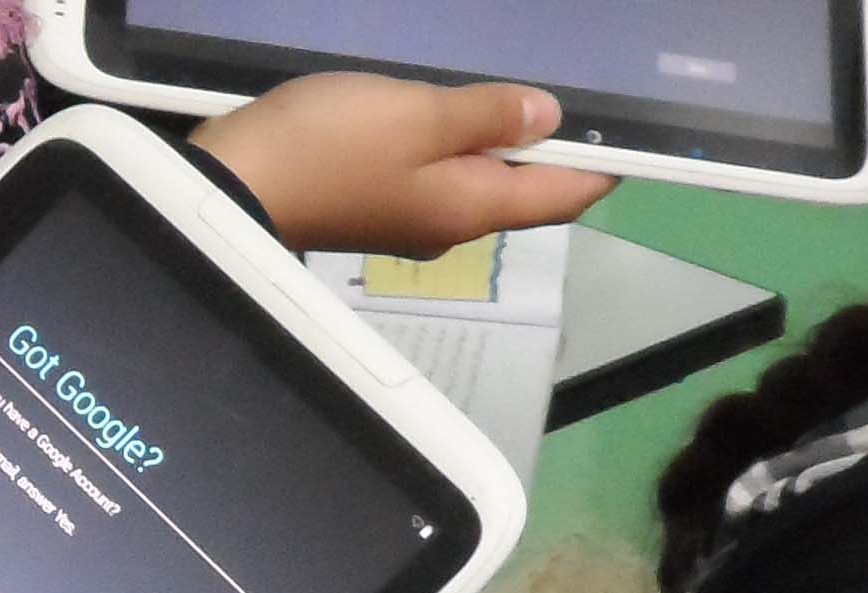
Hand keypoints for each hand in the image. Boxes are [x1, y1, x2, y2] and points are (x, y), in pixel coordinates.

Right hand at [193, 75, 616, 257]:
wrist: (234, 187)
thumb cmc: (332, 150)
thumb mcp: (419, 115)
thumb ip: (488, 115)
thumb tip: (547, 116)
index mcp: (473, 208)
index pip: (564, 195)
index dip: (604, 164)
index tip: (633, 132)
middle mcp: (450, 225)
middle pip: (522, 190)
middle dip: (549, 148)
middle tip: (569, 92)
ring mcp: (409, 219)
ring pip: (476, 180)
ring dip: (496, 143)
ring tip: (503, 94)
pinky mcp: (373, 205)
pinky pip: (435, 175)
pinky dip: (451, 146)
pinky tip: (441, 113)